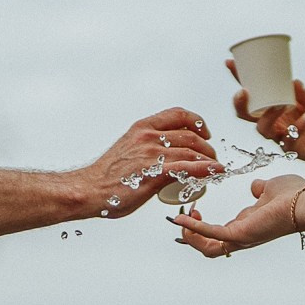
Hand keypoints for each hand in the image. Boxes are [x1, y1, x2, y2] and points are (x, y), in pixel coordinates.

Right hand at [80, 108, 221, 219]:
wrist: (89, 190)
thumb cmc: (106, 176)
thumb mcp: (128, 149)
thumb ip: (145, 147)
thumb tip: (163, 154)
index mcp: (141, 128)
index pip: (177, 114)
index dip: (197, 121)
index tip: (204, 132)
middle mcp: (148, 137)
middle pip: (190, 134)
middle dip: (206, 146)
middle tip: (211, 156)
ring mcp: (152, 154)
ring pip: (192, 151)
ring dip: (209, 159)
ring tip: (214, 167)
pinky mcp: (155, 172)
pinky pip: (189, 167)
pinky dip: (207, 169)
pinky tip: (215, 171)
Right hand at [173, 174, 304, 257]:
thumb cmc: (296, 195)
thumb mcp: (270, 188)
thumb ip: (259, 189)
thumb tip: (256, 186)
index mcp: (248, 226)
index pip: (219, 233)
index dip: (202, 224)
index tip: (194, 208)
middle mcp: (243, 236)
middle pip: (209, 247)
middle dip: (191, 235)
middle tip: (181, 219)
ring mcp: (242, 238)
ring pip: (208, 249)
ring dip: (190, 236)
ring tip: (179, 220)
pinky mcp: (240, 234)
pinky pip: (211, 235)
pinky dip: (194, 228)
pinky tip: (181, 219)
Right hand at [230, 68, 304, 180]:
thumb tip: (293, 82)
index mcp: (278, 103)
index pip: (255, 91)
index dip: (241, 78)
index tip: (231, 63)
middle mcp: (275, 119)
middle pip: (247, 113)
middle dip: (240, 103)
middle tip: (244, 93)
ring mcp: (280, 134)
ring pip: (261, 128)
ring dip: (269, 115)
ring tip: (282, 105)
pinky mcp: (290, 147)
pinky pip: (287, 138)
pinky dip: (298, 125)